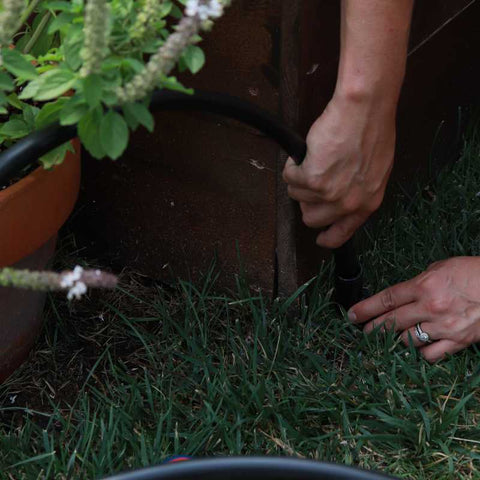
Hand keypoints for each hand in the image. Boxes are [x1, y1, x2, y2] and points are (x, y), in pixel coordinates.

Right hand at [282, 93, 395, 247]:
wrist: (364, 109)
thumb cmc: (373, 130)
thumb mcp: (377, 170)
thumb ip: (360, 192)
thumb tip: (341, 199)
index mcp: (367, 203)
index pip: (342, 234)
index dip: (327, 238)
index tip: (320, 239)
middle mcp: (348, 204)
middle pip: (311, 219)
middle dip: (307, 201)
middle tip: (311, 182)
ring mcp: (328, 193)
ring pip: (297, 196)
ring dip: (299, 178)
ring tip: (314, 158)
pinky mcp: (311, 178)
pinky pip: (289, 178)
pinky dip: (292, 165)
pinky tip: (307, 152)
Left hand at [348, 257, 479, 361]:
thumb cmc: (474, 273)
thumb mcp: (442, 268)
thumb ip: (419, 281)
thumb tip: (404, 293)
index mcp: (424, 285)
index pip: (386, 299)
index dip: (365, 308)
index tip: (352, 314)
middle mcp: (430, 307)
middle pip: (391, 322)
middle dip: (372, 328)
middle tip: (362, 331)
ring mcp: (444, 327)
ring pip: (407, 341)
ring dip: (393, 341)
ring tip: (386, 340)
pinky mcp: (457, 342)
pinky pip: (430, 355)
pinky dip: (420, 352)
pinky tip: (415, 348)